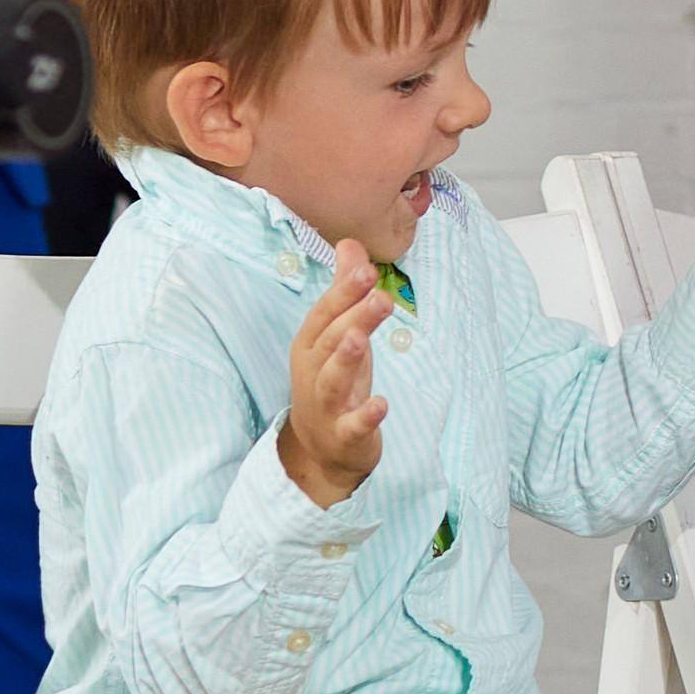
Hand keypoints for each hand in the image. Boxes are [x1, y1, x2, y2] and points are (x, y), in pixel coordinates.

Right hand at [279, 243, 390, 506]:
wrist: (321, 449)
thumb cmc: (334, 380)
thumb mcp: (340, 334)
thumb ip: (346, 291)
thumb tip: (350, 243)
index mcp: (312, 344)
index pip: (325, 314)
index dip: (344, 293)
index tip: (367, 271)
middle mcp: (313, 371)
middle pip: (331, 340)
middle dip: (352, 316)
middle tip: (378, 294)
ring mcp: (326, 405)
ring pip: (333, 379)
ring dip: (346, 358)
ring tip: (361, 339)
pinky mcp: (343, 434)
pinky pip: (353, 424)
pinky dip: (365, 416)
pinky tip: (382, 404)